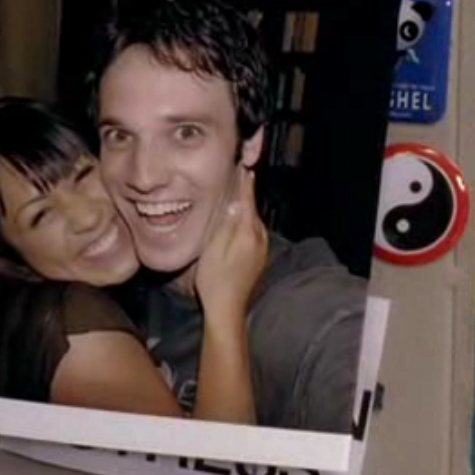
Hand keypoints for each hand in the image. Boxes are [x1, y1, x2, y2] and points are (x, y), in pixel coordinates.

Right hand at [195, 166, 267, 318]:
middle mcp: (259, 238)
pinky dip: (244, 223)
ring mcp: (261, 249)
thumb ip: (225, 222)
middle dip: (244, 192)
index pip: (246, 199)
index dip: (243, 182)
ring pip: (251, 220)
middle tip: (236, 175)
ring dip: (243, 208)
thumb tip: (233, 200)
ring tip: (233, 195)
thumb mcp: (214, 247)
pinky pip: (252, 232)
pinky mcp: (257, 258)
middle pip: (251, 208)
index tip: (243, 165)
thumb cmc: (215, 280)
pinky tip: (234, 223)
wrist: (227, 309)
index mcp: (248, 232)